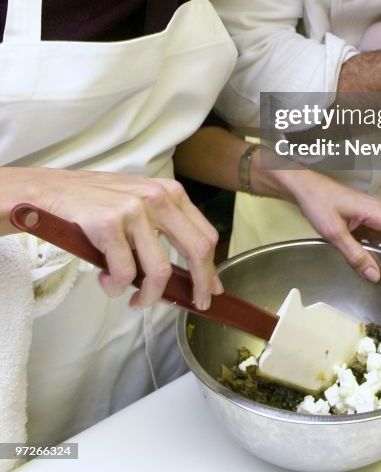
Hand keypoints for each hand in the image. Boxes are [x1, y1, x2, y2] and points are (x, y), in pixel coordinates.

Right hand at [1, 167, 221, 309]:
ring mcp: (134, 211)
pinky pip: (125, 273)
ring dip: (149, 296)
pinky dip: (117, 287)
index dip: (211, 268)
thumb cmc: (99, 203)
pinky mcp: (110, 225)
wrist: (55, 191)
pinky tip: (107, 282)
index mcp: (171, 193)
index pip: (204, 235)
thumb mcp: (141, 203)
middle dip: (198, 284)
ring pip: (160, 271)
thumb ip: (165, 229)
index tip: (211, 290)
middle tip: (192, 304)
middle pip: (196, 250)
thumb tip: (192, 272)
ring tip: (135, 301)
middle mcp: (158, 198)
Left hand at [273, 165, 380, 280]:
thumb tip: (374, 274)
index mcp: (376, 211)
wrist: (304, 188)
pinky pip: (377, 235)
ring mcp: (370, 214)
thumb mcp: (335, 232)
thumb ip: (355, 255)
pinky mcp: (362, 218)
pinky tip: (377, 262)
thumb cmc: (318, 200)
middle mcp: (377, 211)